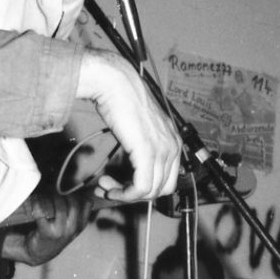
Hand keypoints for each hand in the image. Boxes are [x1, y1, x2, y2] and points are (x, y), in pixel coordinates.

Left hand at [0, 187, 93, 266]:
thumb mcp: (68, 226)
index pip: (86, 204)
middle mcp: (73, 229)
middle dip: (62, 194)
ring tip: (42, 194)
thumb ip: (72, 211)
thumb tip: (69, 188)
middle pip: (73, 203)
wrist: (38, 253)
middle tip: (51, 190)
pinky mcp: (47, 233)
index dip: (76, 194)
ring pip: (60, 207)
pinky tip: (34, 202)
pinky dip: (37, 204)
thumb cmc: (52, 234)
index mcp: (80, 225)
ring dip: (50, 197)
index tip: (65, 192)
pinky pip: (42, 212)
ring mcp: (61, 232)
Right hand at [76, 50, 180, 202]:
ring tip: (105, 186)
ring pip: (150, 191)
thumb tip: (131, 169)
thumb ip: (142, 149)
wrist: (115, 83)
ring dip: (124, 194)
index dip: (144, 190)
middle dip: (134, 195)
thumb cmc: (122, 100)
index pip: (167, 179)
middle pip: (161, 189)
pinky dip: (125, 193)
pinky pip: (141, 186)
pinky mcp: (148, 152)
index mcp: (174, 141)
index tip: (122, 186)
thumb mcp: (139, 129)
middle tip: (110, 189)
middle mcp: (173, 146)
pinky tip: (110, 186)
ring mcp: (162, 149)